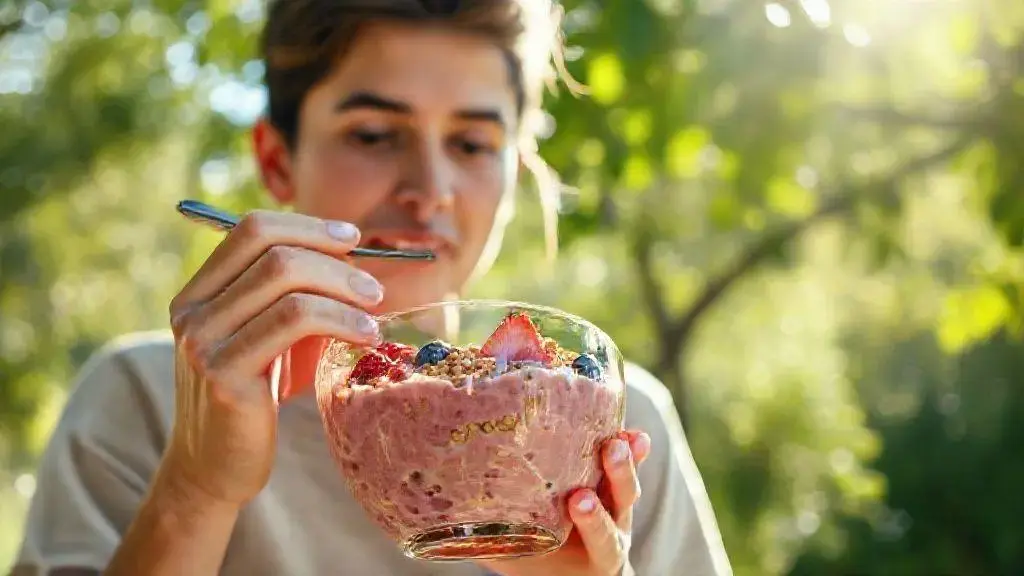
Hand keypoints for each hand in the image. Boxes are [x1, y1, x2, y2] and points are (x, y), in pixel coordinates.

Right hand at [163, 210, 383, 505]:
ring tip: (376, 313)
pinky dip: (341, 319)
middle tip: (374, 289)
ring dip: (344, 289)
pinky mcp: (225, 375)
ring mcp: (203, 341)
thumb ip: (297, 298)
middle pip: (272, 248)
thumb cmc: (257, 400)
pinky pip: (293, 321)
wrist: (215, 471)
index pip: (251, 229)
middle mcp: (192, 310)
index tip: (352, 240)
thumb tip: (356, 260)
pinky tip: (366, 337)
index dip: (307, 227)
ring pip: (285, 280)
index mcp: (198, 293)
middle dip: (334, 260)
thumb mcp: (273, 339)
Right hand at [479, 429, 651, 575]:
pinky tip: (633, 433)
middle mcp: (614, 526)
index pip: (602, 540)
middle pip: (622, 504)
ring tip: (616, 442)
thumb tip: (443, 527)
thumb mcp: (521, 560)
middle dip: (613, 484)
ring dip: (624, 462)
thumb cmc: (542, 565)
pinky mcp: (615, 482)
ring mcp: (617, 503)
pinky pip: (631, 463)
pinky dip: (633, 448)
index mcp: (598, 553)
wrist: (573, 569)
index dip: (594, 522)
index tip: (577, 502)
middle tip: (598, 462)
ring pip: (627, 483)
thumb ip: (490, 545)